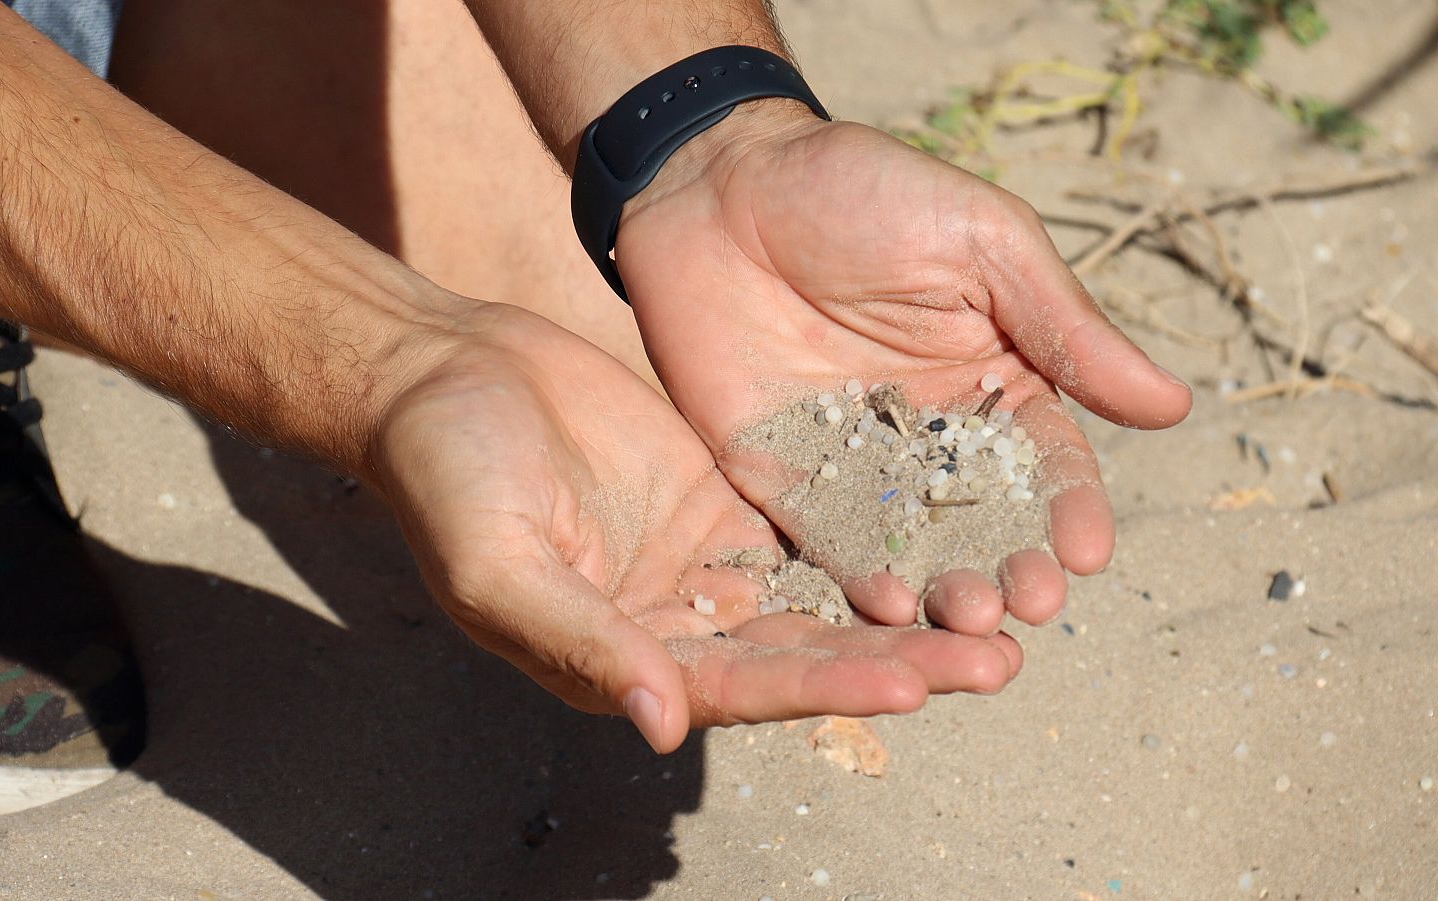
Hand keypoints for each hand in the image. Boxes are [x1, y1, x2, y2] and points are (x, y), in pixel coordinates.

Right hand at [370, 298, 1019, 752]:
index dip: (830, 687)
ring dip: (905, 608)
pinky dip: (872, 534)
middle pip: (806, 653)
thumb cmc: (446, 476)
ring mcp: (705, 561)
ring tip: (998, 608)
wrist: (440, 376)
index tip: (914, 683)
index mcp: (626, 660)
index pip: (746, 686)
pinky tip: (940, 528)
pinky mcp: (724, 499)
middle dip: (899, 661)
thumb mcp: (500, 563)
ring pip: (822, 596)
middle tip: (998, 660)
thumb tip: (661, 722)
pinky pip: (809, 525)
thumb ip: (580, 640)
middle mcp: (678, 624)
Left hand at [616, 105, 1192, 632]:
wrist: (725, 180)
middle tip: (1028, 606)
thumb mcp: (983, 243)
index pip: (1047, 463)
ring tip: (968, 622)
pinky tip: (884, 605)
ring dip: (942, 590)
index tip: (1087, 551)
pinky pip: (820, 537)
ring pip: (909, 545)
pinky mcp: (780, 475)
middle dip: (1010, 567)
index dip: (1070, 508)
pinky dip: (851, 574)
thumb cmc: (866, 191)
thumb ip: (1065, 328)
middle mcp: (930, 437)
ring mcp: (853, 463)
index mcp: (996, 381)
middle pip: (981, 522)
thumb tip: (1175, 406)